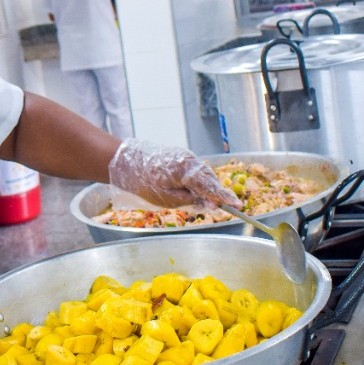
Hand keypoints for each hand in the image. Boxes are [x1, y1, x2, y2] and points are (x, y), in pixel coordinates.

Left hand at [108, 138, 240, 208]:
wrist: (125, 162)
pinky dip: (199, 182)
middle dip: (217, 193)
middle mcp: (190, 160)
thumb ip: (190, 200)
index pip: (211, 186)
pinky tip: (195, 191)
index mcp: (187, 170)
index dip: (225, 197)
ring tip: (207, 201)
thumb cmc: (143, 182)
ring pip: (203, 175)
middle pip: (210, 179)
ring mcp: (185, 157)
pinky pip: (195, 171)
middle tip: (224, 207)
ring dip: (207, 188)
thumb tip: (210, 203)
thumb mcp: (166, 198)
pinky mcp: (180, 158)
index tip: (238, 205)